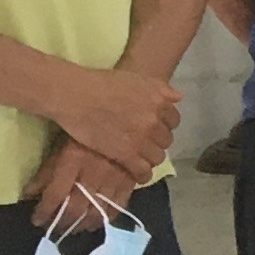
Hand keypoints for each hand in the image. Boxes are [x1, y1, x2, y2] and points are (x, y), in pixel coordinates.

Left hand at [25, 134, 134, 232]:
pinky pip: (118, 206)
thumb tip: (28, 194)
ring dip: (82, 225)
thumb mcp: (61, 145)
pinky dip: (106, 218)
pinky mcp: (130, 181)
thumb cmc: (85, 130)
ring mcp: (113, 179)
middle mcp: (92, 174)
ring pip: (96, 211)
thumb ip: (46, 171)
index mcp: (72, 162)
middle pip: (74, 208)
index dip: (44, 212)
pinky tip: (96, 223)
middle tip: (54, 230)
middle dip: (61, 223)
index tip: (36, 221)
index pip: (54, 195)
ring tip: (73, 230)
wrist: (124, 121)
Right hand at [49, 65, 180, 181]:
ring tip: (139, 157)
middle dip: (156, 142)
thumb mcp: (137, 79)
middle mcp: (154, 121)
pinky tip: (136, 174)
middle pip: (166, 140)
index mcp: (159, 103)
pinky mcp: (125, 154)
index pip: (174, 121)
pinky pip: (142, 171)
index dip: (164, 125)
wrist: (75, 95)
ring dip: (149, 158)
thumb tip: (179, 98)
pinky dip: (142, 174)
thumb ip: (160, 89)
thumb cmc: (102, 83)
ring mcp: (141, 139)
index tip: (154, 128)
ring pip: (157, 157)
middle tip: (143, 143)